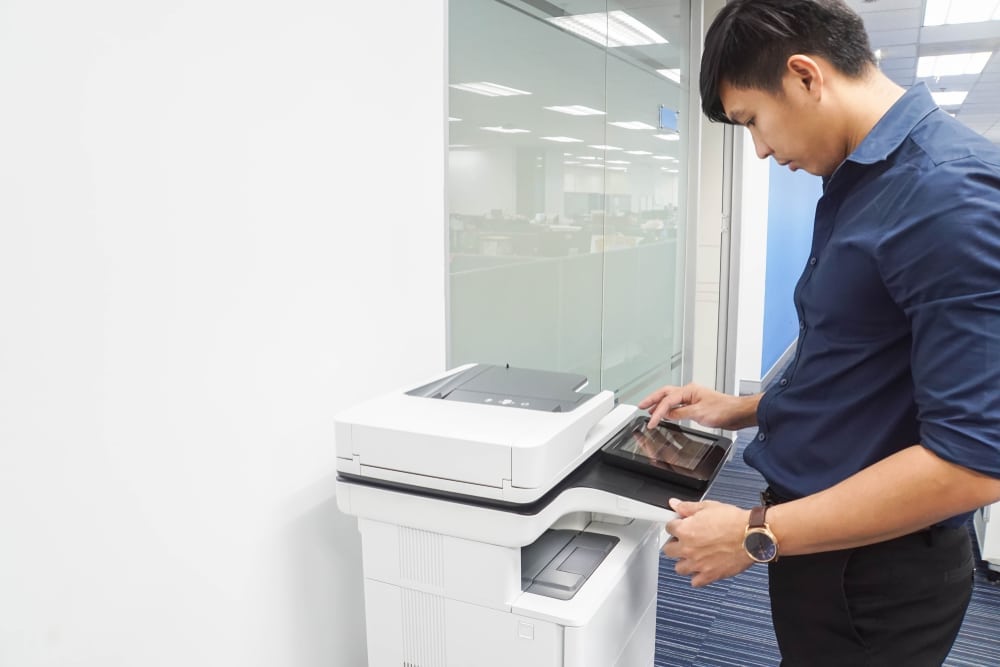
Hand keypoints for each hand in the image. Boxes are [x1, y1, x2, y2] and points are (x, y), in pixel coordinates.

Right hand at [638, 383, 756, 430]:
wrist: (738, 413)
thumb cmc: (724, 409)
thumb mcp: (698, 413)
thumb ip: (680, 413)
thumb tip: (667, 414)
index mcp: (689, 390)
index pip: (667, 401)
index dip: (657, 412)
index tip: (651, 422)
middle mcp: (690, 392)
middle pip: (665, 394)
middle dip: (652, 400)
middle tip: (641, 406)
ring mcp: (693, 398)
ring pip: (671, 399)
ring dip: (660, 404)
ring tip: (650, 410)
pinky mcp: (697, 406)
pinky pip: (678, 406)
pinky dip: (670, 410)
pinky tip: (668, 414)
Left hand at [662, 498, 752, 586]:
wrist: (752, 535)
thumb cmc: (734, 521)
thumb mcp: (708, 506)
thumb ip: (688, 507)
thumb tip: (675, 504)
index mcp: (685, 530)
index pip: (668, 528)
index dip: (674, 525)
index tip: (678, 525)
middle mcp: (688, 549)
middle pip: (668, 550)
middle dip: (674, 544)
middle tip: (682, 541)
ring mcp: (698, 564)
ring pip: (679, 568)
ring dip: (683, 562)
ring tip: (691, 556)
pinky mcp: (710, 575)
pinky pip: (695, 582)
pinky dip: (696, 577)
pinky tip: (701, 570)